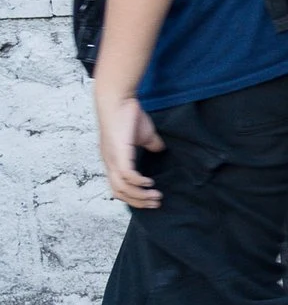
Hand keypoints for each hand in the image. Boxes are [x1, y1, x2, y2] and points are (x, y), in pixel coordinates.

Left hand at [96, 94, 163, 208]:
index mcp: (113, 161)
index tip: (149, 199)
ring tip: (156, 197)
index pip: (118, 187)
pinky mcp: (118, 153)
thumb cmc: (128, 114)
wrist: (117, 100)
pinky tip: (149, 183)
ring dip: (139, 196)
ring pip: (122, 188)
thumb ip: (151, 144)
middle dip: (138, 201)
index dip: (132, 196)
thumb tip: (160, 150)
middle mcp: (109, 164)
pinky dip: (137, 183)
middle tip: (156, 204)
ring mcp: (112, 160)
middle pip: (119, 193)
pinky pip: (126, 176)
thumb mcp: (143, 134)